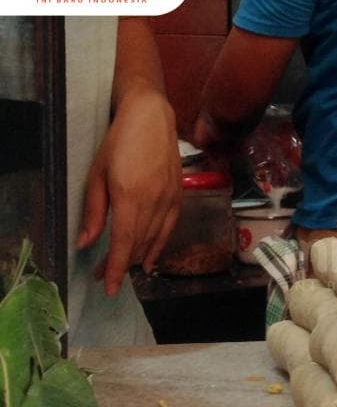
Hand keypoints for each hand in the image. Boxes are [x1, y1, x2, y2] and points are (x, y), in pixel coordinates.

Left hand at [77, 88, 181, 295]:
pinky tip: (151, 258)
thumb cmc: (119, 142)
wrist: (152, 119)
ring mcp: (170, 201)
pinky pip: (169, 230)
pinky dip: (159, 247)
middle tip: (103, 275)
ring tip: (124, 269)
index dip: (115, 269)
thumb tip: (86, 243)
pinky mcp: (179, 197)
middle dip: (121, 265)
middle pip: (138, 245)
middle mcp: (154, 203)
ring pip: (154, 240)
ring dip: (139, 258)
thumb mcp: (98, 175)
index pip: (123, 244)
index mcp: (130, 198)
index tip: (108, 287)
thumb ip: (94, 211)